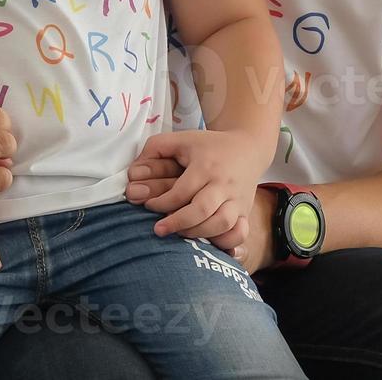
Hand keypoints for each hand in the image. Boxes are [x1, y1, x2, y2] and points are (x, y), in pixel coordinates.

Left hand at [124, 130, 270, 247]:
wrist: (248, 147)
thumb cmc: (208, 146)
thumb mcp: (181, 138)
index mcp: (206, 167)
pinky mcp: (246, 211)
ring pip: (221, 224)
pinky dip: (225, 242)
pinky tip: (208, 243)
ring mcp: (238, 200)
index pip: (182, 191)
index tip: (149, 206)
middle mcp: (224, 185)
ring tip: (179, 234)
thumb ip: (156, 148)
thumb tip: (134, 171)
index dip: (163, 202)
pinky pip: (239, 233)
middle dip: (178, 222)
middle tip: (159, 229)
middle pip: (202, 210)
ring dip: (197, 233)